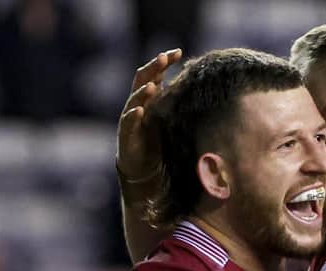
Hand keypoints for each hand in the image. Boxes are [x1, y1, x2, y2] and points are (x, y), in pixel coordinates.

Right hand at [117, 48, 182, 179]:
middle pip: (143, 79)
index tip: (178, 51)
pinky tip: (140, 110)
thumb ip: (178, 100)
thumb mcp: (170, 115)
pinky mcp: (126, 133)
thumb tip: (200, 85)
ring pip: (134, 99)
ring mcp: (130, 117)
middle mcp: (138, 103)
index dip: (164, 62)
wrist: (143, 165)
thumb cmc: (158, 138)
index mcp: (150, 97)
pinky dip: (133, 115)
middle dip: (153, 68)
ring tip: (152, 85)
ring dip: (144, 91)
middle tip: (163, 57)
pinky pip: (128, 121)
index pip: (156, 73)